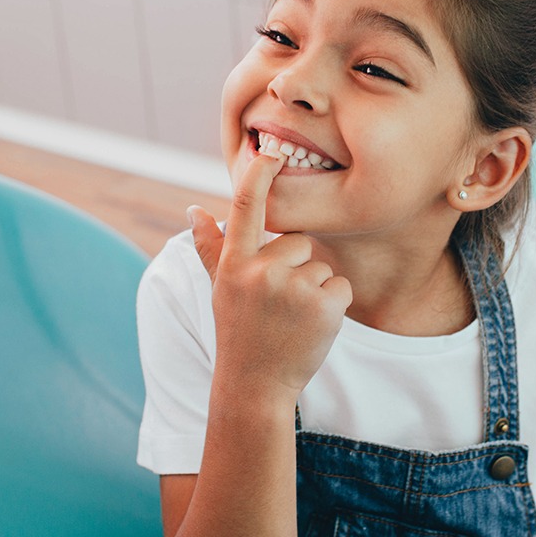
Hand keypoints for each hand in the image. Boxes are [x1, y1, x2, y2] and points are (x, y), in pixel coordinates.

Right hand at [189, 154, 352, 400]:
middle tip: (279, 302)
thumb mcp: (219, 288)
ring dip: (314, 289)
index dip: (259, 174)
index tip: (271, 151)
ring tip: (292, 318)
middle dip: (296, 266)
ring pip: (321, 266)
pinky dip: (333, 304)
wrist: (256, 385)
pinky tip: (312, 326)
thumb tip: (194, 209)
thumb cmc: (238, 331)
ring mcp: (293, 289)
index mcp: (234, 263)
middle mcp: (261, 271)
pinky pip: (341, 286)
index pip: (245, 206)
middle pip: (299, 241)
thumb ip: (210, 247)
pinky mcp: (324, 306)